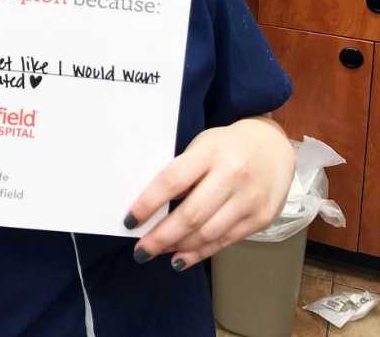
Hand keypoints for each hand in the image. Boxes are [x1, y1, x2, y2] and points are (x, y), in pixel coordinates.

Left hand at [124, 117, 294, 270]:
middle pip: (191, 214)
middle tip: (141, 249)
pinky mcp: (261, 218)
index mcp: (210, 152)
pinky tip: (181, 257)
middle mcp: (232, 175)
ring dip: (178, 247)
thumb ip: (183, 172)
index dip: (148, 203)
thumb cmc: (227, 146)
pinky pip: (225, 241)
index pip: (173, 180)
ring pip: (207, 233)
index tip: (130, 220)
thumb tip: (153, 207)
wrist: (274, 147)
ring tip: (158, 252)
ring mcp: (249, 199)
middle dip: (161, 236)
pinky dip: (200, 253)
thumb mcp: (202, 146)